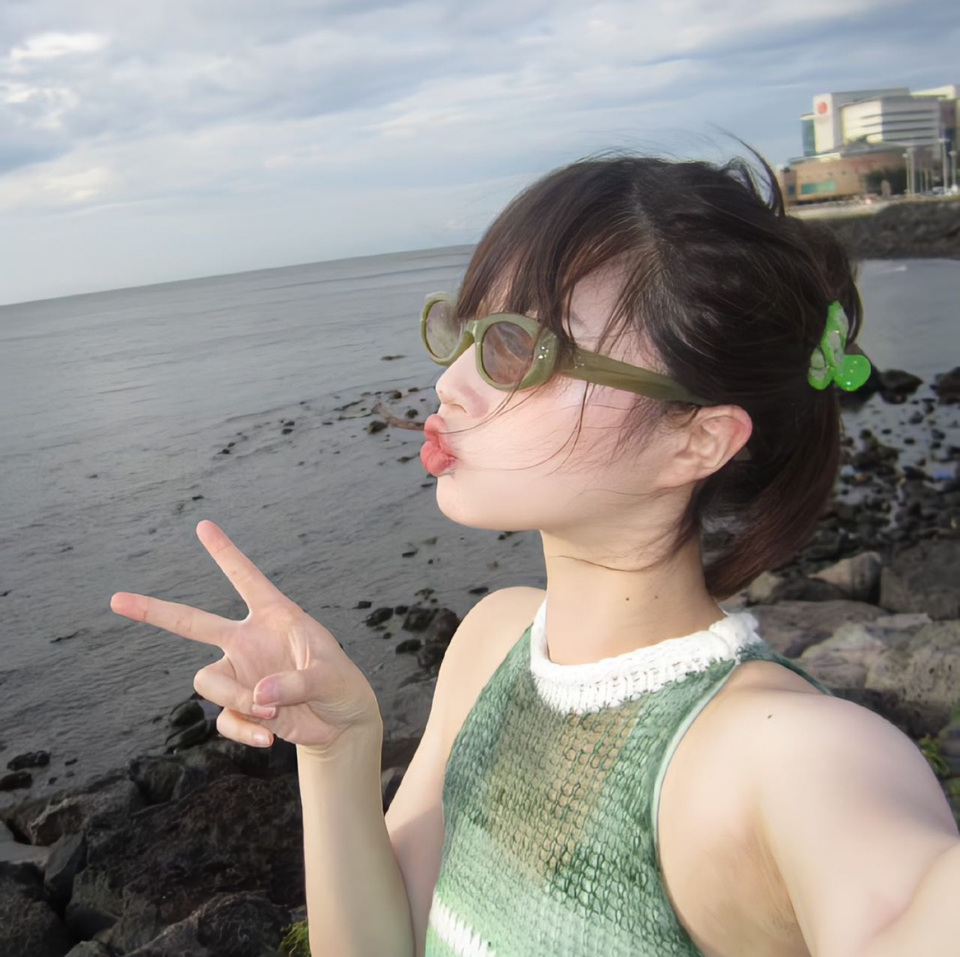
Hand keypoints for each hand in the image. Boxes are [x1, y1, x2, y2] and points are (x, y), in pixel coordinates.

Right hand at [111, 520, 380, 753]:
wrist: (340, 721)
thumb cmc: (338, 684)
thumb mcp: (328, 676)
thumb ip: (296, 682)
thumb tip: (258, 696)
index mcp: (273, 617)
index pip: (245, 579)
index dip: (225, 553)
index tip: (204, 525)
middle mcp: (247, 640)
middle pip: (191, 622)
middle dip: (153, 611)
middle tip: (116, 599)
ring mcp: (239, 673)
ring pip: (207, 682)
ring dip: (237, 698)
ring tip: (272, 710)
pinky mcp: (238, 707)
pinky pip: (224, 718)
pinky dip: (244, 729)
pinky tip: (270, 739)